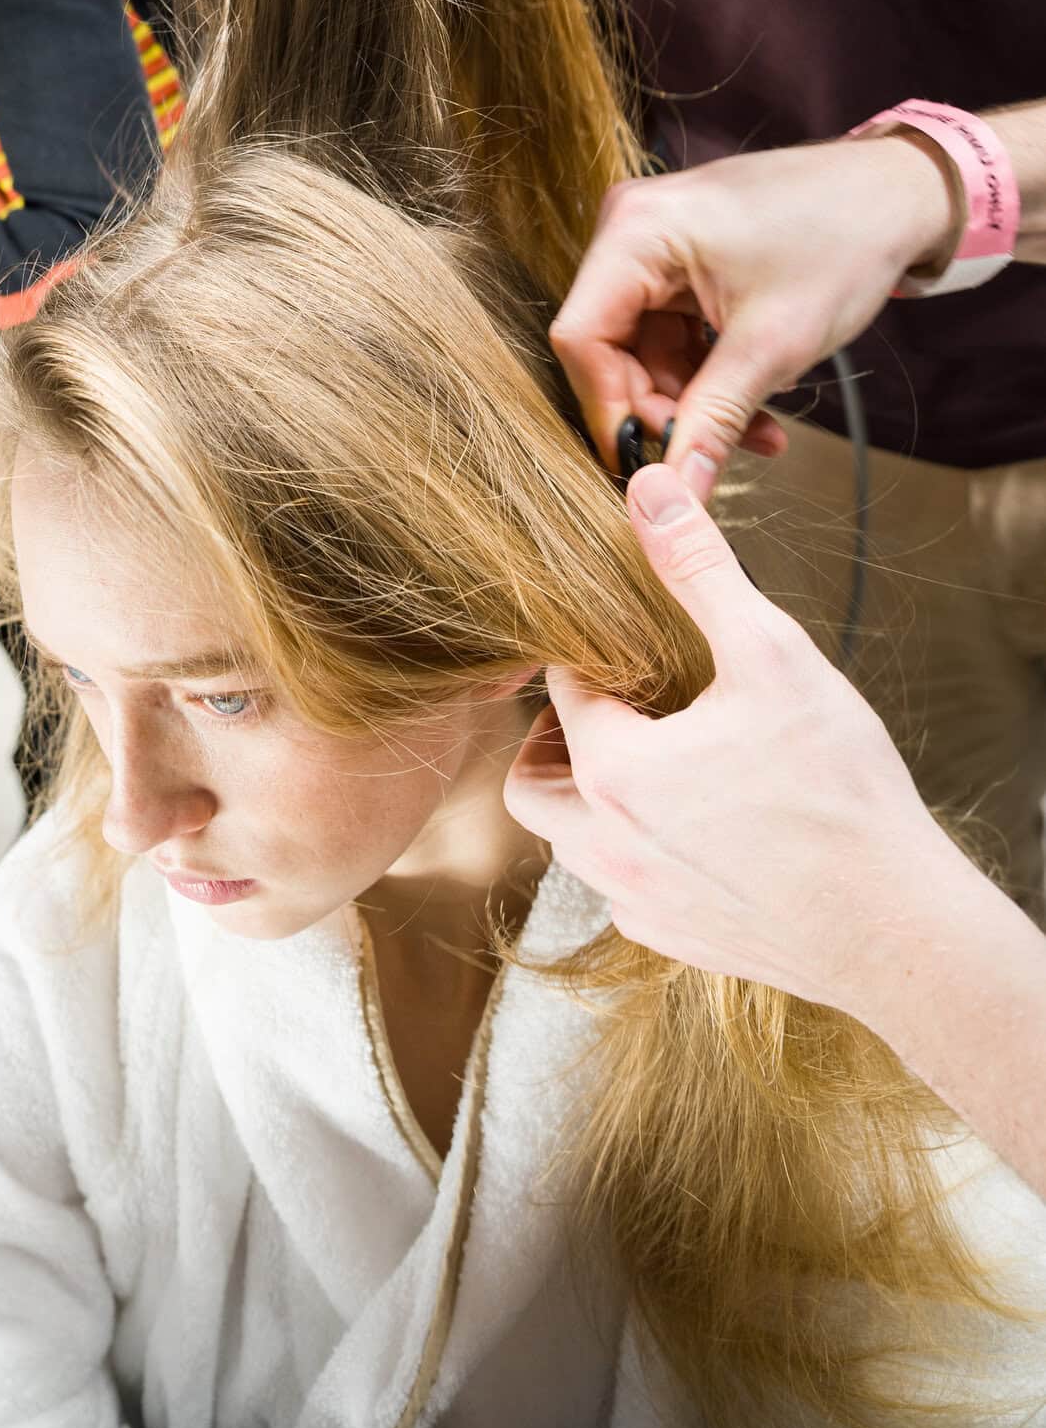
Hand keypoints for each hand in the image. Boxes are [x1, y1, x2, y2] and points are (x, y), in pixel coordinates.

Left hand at [503, 465, 972, 1014]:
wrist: (897, 929)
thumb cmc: (838, 793)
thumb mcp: (771, 655)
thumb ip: (699, 570)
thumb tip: (649, 487)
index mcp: (612, 770)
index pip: (560, 693)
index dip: (587, 657)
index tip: (622, 645)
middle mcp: (604, 845)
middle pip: (531, 781)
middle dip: (553, 738)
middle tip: (612, 707)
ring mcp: (635, 902)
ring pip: (569, 842)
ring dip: (587, 797)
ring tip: (648, 760)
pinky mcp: (672, 940)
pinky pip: (619, 891)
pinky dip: (631, 852)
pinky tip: (688, 825)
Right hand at [549, 133, 957, 492]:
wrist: (899, 194)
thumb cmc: (842, 243)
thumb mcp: (773, 345)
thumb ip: (712, 422)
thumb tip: (676, 498)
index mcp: (636, 231)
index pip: (582, 337)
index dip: (607, 407)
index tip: (646, 464)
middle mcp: (630, 230)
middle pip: (610, 347)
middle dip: (663, 408)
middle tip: (712, 453)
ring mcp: (655, 244)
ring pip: (644, 350)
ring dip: (695, 400)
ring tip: (760, 433)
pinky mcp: (681, 260)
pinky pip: (672, 334)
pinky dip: (708, 374)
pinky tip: (757, 402)